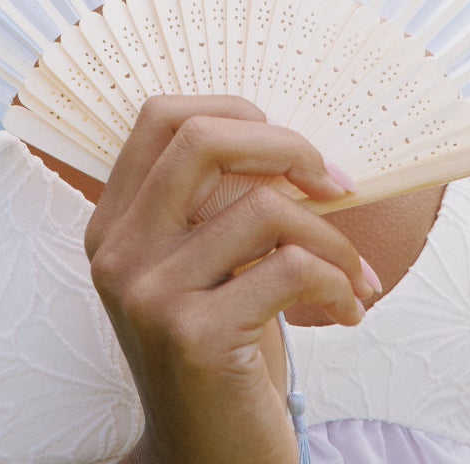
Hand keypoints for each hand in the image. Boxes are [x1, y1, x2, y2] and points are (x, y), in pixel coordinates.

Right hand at [86, 96, 378, 463]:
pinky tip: (348, 309)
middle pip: (201, 139)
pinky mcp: (194, 337)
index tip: (288, 148)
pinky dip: (337, 281)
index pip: (160, 117)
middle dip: (285, 145)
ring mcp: (150, 294)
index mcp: (113, 224)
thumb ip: (215, 204)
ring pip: (263, 208)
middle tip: (336, 183)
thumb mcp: (203, 270)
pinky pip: (288, 268)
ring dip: (333, 236)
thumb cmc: (221, 358)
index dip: (234, 112)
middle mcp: (119, 252)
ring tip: (355, 274)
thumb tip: (288, 142)